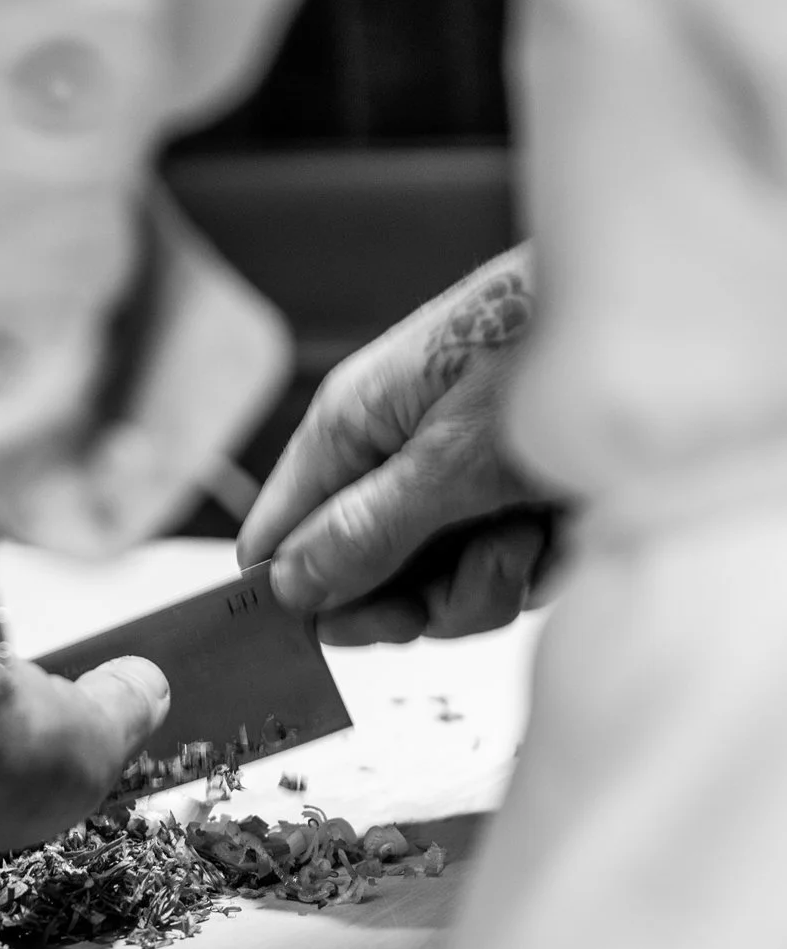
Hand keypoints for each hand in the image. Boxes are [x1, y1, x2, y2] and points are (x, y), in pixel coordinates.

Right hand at [238, 246, 559, 643]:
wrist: (670, 325)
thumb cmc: (554, 351)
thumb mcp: (451, 458)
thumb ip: (366, 531)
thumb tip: (289, 584)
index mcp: (351, 426)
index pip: (278, 536)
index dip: (302, 595)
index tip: (346, 624)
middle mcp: (393, 461)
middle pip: (359, 584)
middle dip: (416, 599)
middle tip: (458, 572)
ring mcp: (451, 491)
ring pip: (431, 594)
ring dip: (483, 585)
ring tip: (524, 534)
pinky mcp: (507, 511)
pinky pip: (494, 582)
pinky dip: (530, 571)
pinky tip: (557, 531)